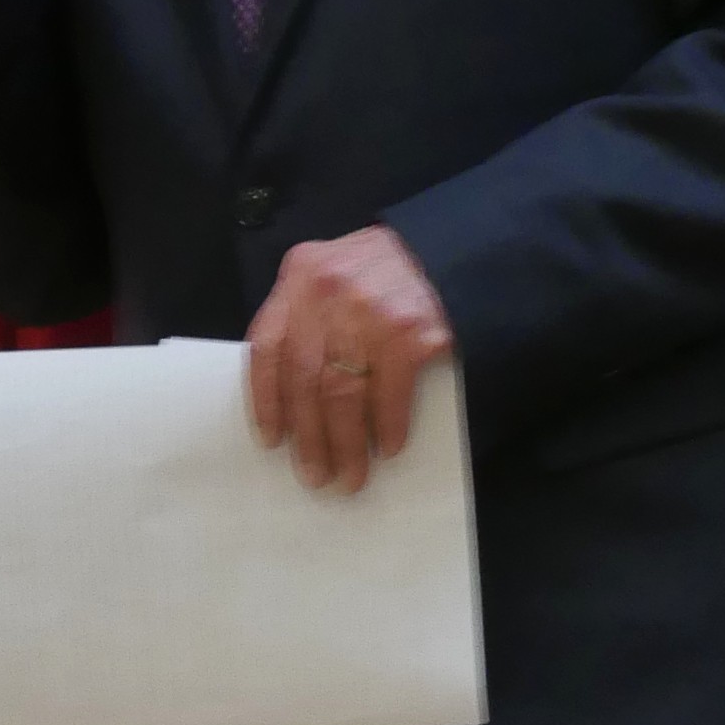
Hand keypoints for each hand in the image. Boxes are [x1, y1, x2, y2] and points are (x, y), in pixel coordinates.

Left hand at [247, 227, 454, 492]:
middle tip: (315, 475)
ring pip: (341, 394)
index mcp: (301, 274)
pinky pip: (390, 394)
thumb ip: (309, 316)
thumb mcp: (335, 273)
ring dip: (345, 444)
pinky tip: (388, 448)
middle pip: (304, 379)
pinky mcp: (409, 331)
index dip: (266, 400)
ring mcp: (368, 310)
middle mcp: (328, 289)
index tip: (272, 440)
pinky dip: (388, 427)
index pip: (267, 346)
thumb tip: (294, 400)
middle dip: (308, 436)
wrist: (458, 248)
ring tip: (349, 476)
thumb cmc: (389, 271)